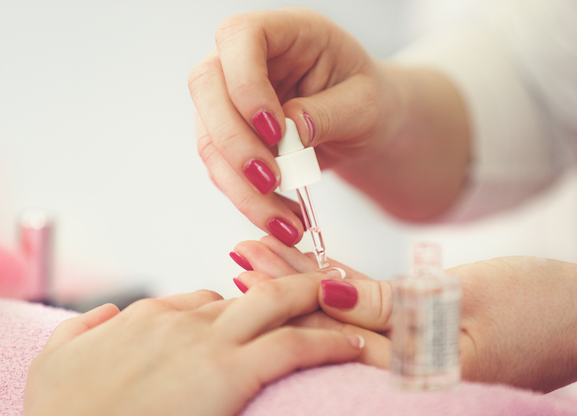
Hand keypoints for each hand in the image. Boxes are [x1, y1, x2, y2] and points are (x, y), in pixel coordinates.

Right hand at [0, 274, 363, 415]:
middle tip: (319, 291)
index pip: (205, 298)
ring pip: (280, 304)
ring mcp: (212, 341)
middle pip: (251, 292)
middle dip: (286, 288)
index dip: (235, 304)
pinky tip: (355, 344)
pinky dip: (331, 342)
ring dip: (319, 300)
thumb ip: (83, 329)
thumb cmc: (58, 415)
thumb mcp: (57, 358)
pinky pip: (296, 346)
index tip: (254, 314)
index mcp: (150, 317)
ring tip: (350, 300)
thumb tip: (103, 316)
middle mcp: (186, 319)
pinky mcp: (233, 372)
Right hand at [189, 7, 470, 245]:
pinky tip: (282, 218)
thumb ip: (329, 113)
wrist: (365, 126)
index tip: (275, 130)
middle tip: (271, 181)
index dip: (245, 83)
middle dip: (234, 142)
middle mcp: (247, 59)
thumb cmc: (370, 102)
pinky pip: (223, 171)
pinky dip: (248, 200)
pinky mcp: (228, 137)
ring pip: (209, 140)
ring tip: (285, 222)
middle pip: (206, 88)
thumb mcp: (366, 104)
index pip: (239, 37)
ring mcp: (230, 98)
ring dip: (241, 187)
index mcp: (286, 31)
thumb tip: (290, 131)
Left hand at [232, 239, 576, 393]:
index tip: (245, 262)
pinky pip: (380, 321)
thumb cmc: (548, 305)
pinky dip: (346, 296)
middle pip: (332, 329)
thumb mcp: (467, 298)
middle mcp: (414, 378)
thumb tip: (323, 295)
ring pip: (350, 322)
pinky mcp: (433, 345)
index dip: (286, 295)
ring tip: (258, 258)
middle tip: (235, 254)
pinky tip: (316, 275)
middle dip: (283, 290)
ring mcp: (423, 363)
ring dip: (306, 289)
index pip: (335, 335)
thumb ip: (391, 303)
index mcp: (420, 375)